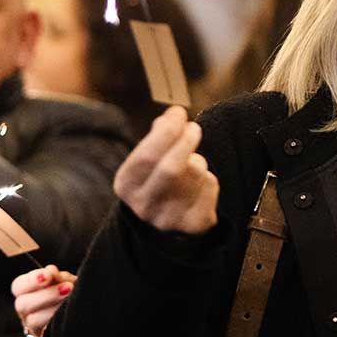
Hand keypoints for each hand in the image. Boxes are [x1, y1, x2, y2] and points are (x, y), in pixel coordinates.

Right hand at [12, 266, 74, 336]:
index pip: (18, 287)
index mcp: (27, 295)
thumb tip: (50, 270)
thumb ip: (58, 277)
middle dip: (46, 294)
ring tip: (72, 301)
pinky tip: (69, 316)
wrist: (83, 322)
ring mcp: (33, 330)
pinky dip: (58, 325)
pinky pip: (46, 336)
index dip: (31, 280)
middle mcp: (26, 313)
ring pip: (33, 321)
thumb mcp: (65, 283)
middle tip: (68, 287)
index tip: (49, 274)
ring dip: (53, 309)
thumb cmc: (71, 297)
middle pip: (22, 304)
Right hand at [113, 107, 217, 233]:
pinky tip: (200, 183)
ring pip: (195, 174)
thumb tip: (173, 117)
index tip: (178, 112)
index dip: (166, 131)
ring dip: (198, 161)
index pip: (147, 156)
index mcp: (126, 185)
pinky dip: (209, 178)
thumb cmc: (157, 177)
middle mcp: (144, 206)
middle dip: (186, 141)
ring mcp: (169, 219)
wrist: (166, 220)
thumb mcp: (147, 158)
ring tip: (191, 164)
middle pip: (171, 168)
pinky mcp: (194, 224)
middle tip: (194, 128)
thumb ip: (158, 135)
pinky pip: (210, 187)